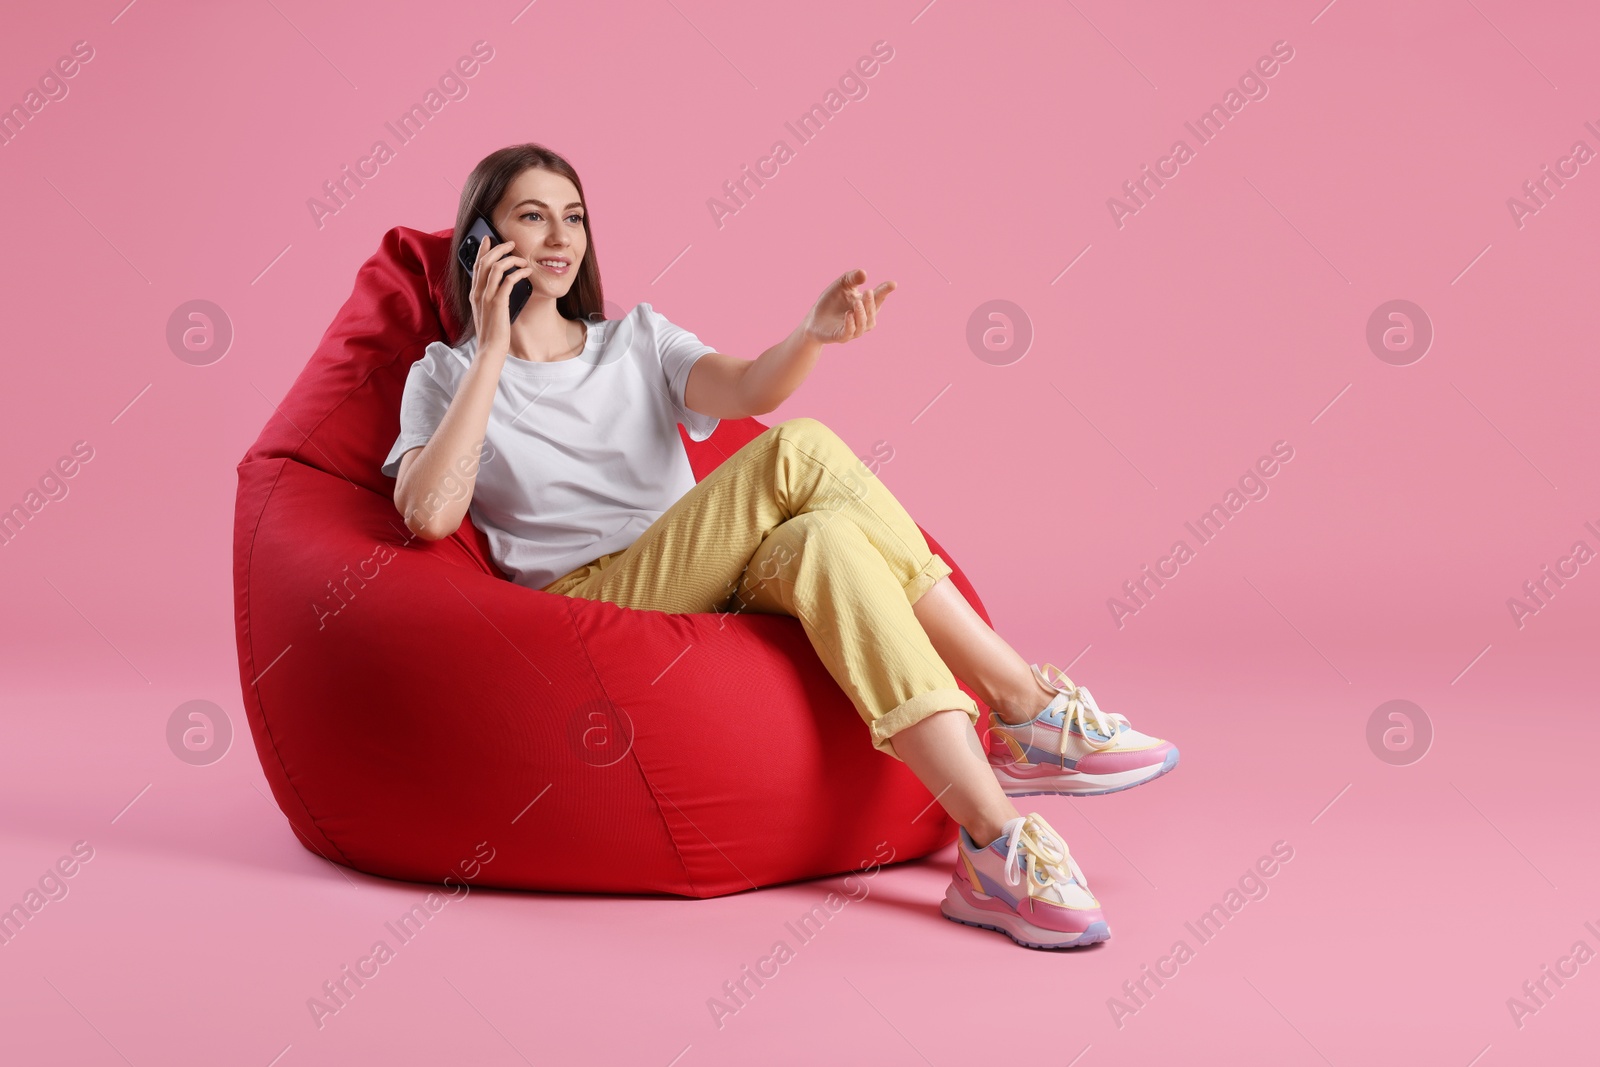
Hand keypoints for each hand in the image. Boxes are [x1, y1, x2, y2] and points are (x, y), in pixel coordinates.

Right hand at [470, 237, 532, 358]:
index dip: (482, 250)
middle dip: (499, 248)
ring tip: (522, 259)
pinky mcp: (497, 304)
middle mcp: (478, 293)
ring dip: (511, 259)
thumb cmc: (492, 332)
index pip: (475, 265)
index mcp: (474, 293)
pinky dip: (518, 273)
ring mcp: (486, 297)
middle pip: (485, 261)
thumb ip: (490, 297)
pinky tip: (526, 272)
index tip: (489, 239)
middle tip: (511, 243)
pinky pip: (508, 281)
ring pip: (495, 267)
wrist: (490, 349)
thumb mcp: (487, 311)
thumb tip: (501, 285)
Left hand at [802, 269, 895, 344]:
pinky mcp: (841, 337)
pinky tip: (849, 314)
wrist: (814, 318)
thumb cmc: (831, 301)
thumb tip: (863, 273)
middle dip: (871, 303)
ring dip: (862, 313)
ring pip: (863, 324)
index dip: (885, 291)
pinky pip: (849, 332)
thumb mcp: (842, 285)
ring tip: (857, 302)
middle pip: (872, 312)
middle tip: (868, 292)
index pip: (879, 298)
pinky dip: (850, 324)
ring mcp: (853, 330)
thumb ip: (852, 278)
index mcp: (866, 305)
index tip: (893, 284)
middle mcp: (863, 319)